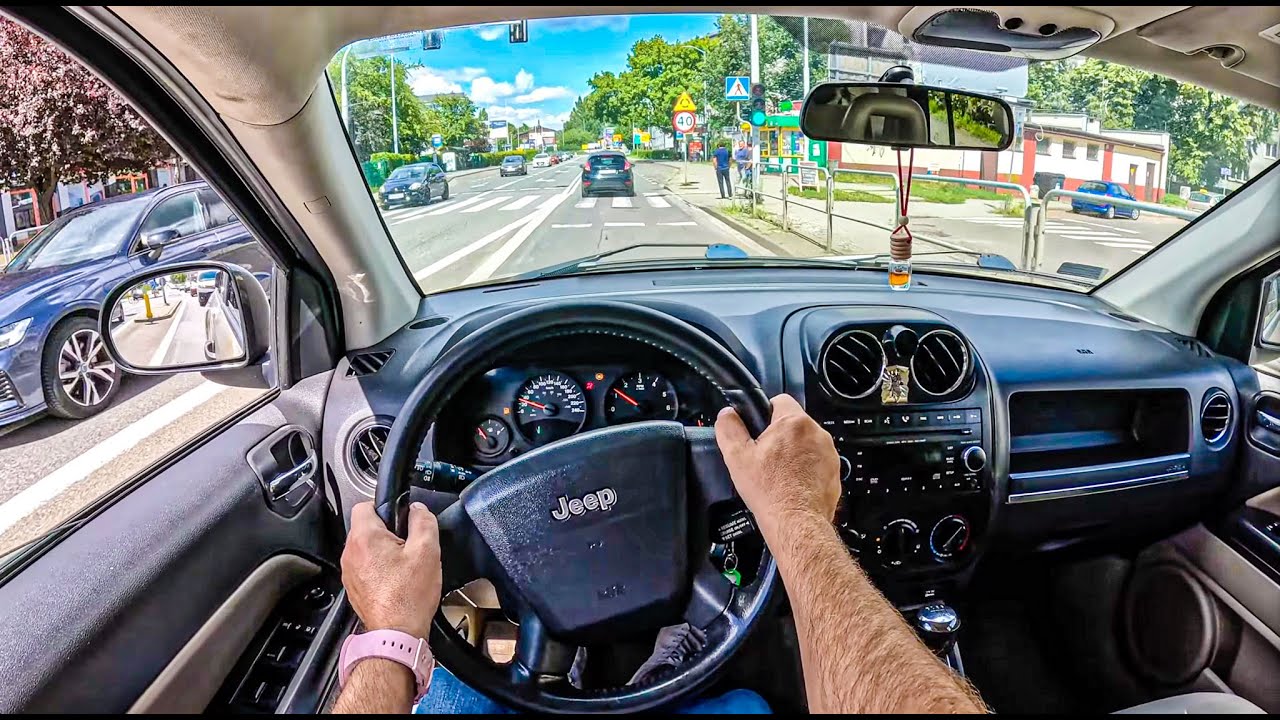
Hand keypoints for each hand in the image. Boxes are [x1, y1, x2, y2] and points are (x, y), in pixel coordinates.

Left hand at [341, 501, 441, 639]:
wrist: (396, 633)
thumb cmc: (408, 596)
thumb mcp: (427, 551)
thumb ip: (423, 521)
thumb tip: (418, 510)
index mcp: (365, 538)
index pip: (365, 504)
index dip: (385, 506)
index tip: (399, 518)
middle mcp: (351, 553)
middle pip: (366, 527)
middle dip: (387, 532)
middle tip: (407, 546)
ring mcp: (349, 572)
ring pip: (366, 548)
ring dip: (382, 551)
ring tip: (403, 566)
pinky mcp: (354, 587)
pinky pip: (365, 567)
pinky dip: (378, 569)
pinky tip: (396, 581)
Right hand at [715, 394, 840, 532]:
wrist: (795, 521)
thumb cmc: (771, 491)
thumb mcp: (736, 457)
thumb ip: (729, 428)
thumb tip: (727, 415)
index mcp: (794, 423)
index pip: (780, 400)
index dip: (765, 412)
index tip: (759, 428)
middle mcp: (816, 433)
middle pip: (794, 423)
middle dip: (779, 436)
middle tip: (765, 456)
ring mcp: (829, 453)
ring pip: (806, 443)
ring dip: (794, 452)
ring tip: (779, 473)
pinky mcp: (834, 471)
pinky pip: (817, 461)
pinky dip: (806, 468)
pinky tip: (792, 483)